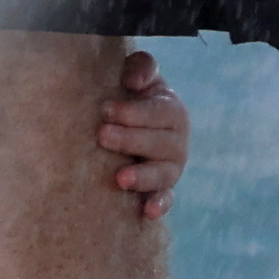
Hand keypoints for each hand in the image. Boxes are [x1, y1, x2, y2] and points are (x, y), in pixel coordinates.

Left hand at [98, 49, 190, 222]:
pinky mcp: (163, 188)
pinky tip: (148, 211)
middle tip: (102, 135)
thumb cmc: (131, 93)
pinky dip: (160, 204)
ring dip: (143, 177)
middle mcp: (176, 141)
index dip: (133, 112)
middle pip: (159, 144)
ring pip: (163, 174)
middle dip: (130, 140)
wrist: (128, 121)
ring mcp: (171, 167)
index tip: (105, 109)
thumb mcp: (138, 73)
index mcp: (172, 110)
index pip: (158, 112)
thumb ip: (141, 67)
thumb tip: (134, 82)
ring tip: (120, 179)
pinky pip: (167, 198)